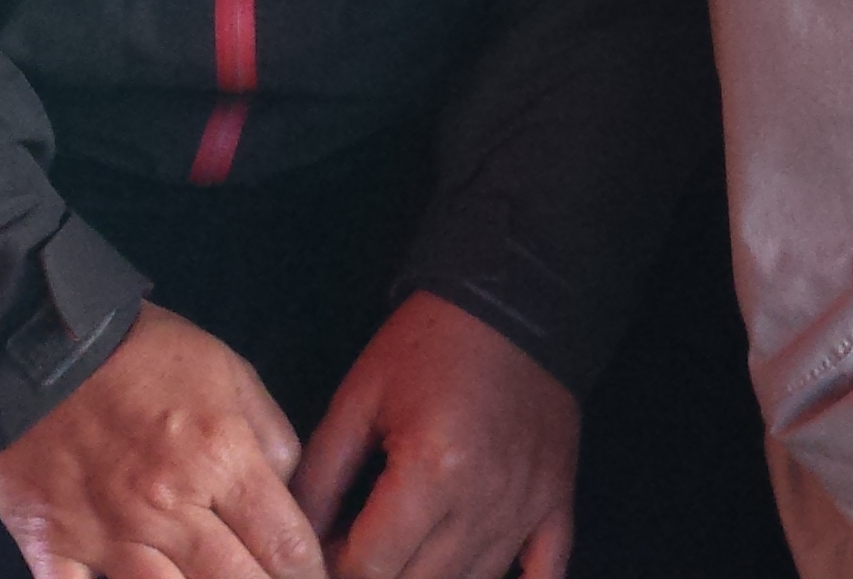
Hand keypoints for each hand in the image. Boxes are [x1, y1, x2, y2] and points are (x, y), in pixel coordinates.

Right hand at [0, 303, 322, 578]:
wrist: (42, 343)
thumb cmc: (146, 356)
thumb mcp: (234, 375)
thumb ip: (273, 440)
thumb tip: (292, 501)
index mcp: (221, 457)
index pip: (285, 543)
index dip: (308, 573)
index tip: (311, 578)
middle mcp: (169, 505)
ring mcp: (108, 534)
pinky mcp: (53, 547)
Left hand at [291, 291, 580, 578]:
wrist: (513, 302)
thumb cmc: (429, 344)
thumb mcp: (358, 399)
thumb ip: (321, 476)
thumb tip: (296, 538)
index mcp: (431, 469)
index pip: (369, 566)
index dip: (332, 570)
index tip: (323, 552)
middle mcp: (483, 499)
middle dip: (376, 578)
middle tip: (357, 554)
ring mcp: (526, 506)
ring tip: (402, 557)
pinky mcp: (556, 501)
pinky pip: (545, 573)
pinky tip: (473, 576)